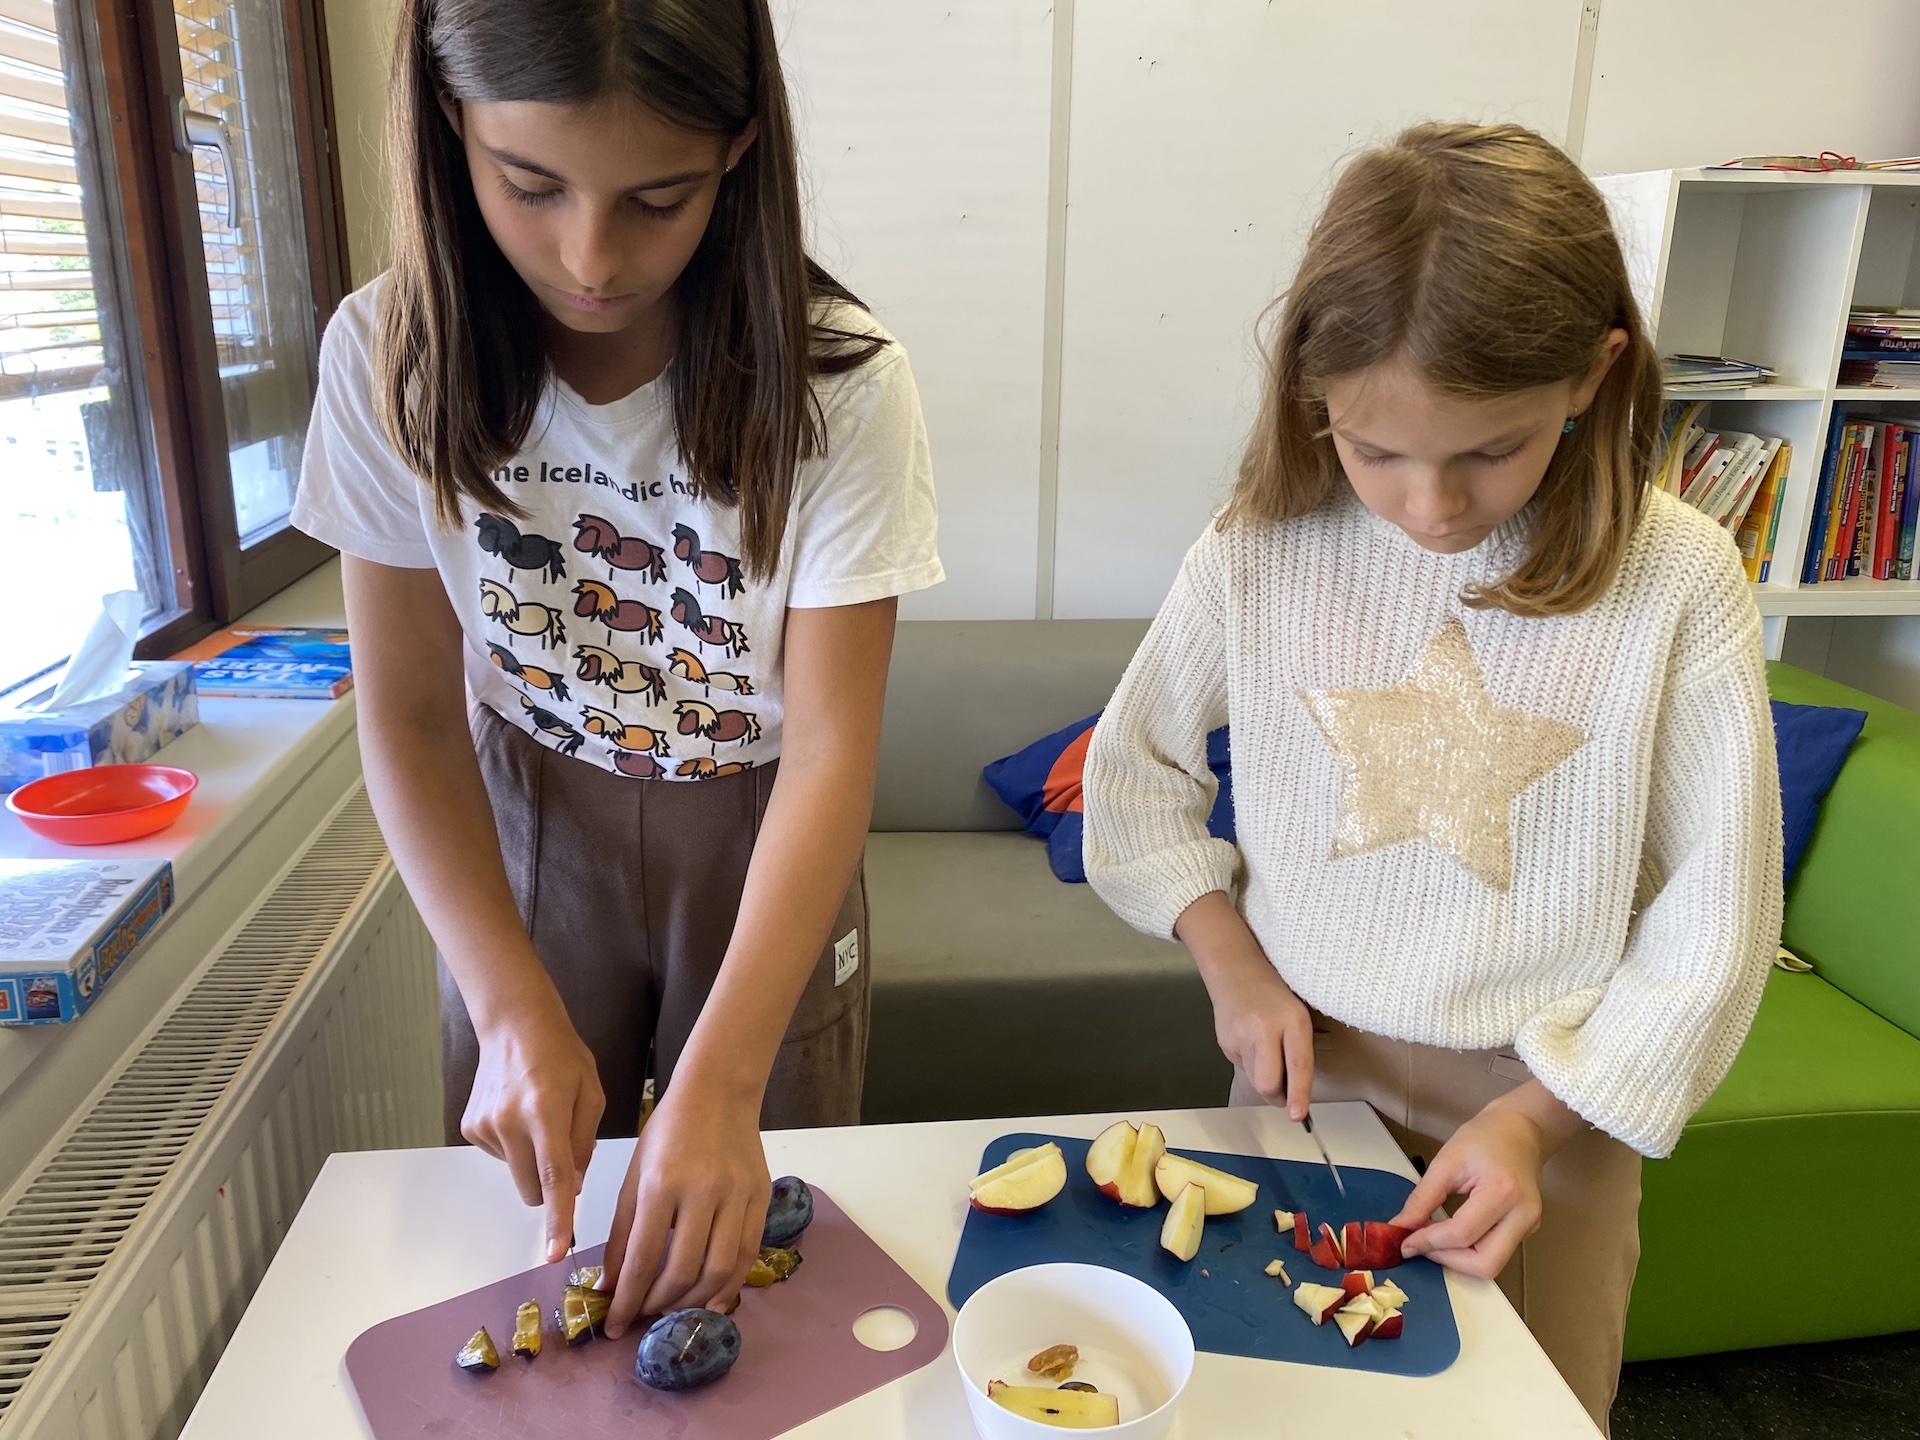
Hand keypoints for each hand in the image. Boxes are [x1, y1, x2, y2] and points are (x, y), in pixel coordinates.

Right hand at [463, 1005, 603, 1263]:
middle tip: (560, 1144)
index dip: (558, 1218)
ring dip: (530, 1158)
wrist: (513, 1024)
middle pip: (531, 1189)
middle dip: (549, 1185)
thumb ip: (584, 1143)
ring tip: (536, 1115)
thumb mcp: (591, 1093)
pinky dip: (513, 1145)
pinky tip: (516, 1111)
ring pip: (515, 1173)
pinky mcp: (469, 1128)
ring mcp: (484, 1127)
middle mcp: (509, 1123)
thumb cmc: (562, 1055)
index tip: (555, 1253)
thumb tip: (572, 1187)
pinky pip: (500, 1156)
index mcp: (546, 1113)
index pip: (554, 1177)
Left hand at [599, 1080, 770, 1337]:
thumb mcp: (633, 1178)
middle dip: (658, 1304)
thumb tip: (611, 1286)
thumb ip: (621, 1233)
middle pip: (683, 1269)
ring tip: (674, 1310)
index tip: (613, 1328)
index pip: (643, 1257)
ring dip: (693, 1300)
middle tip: (643, 1317)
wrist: (718, 1093)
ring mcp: (737, 1194)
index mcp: (661, 1184)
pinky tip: (712, 1299)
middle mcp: (702, 1191)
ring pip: (719, 1268)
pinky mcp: (761, 1196)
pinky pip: (748, 1253)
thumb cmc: (667, 1134)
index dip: (627, 1300)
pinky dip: (730, 1284)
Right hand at [1174, 891, 1313, 1118]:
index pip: (1298, 1064)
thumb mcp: (1297, 1013)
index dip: (1298, 1093)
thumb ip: (1298, 1048)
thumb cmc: (1274, 990)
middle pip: (1267, 1083)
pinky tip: (1250, 1040)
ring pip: (1254, 1078)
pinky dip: (1250, 1062)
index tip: (1297, 1115)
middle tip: (1284, 1091)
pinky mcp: (1224, 1042)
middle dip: (1276, 1095)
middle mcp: (1264, 1029)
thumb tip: (1296, 1089)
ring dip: (1263, 1075)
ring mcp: (1239, 1036)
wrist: (1233, 967)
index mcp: (1292, 1019)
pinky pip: (1242, 1066)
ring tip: (1266, 1048)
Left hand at [1389, 1104, 1548, 1277]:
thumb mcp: (1447, 1161)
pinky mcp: (1527, 1230)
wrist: (1521, 1129)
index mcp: (1503, 1192)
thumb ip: (1423, 1198)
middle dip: (1447, 1260)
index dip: (1429, 1243)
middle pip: (1485, 1263)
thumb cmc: (1485, 1137)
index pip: (1462, 1234)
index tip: (1404, 1243)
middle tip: (1421, 1245)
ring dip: (1458, 1260)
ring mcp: (1529, 1226)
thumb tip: (1401, 1227)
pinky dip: (1470, 1252)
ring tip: (1434, 1240)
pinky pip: (1496, 1253)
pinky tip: (1451, 1235)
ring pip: (1492, 1265)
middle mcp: (1523, 1215)